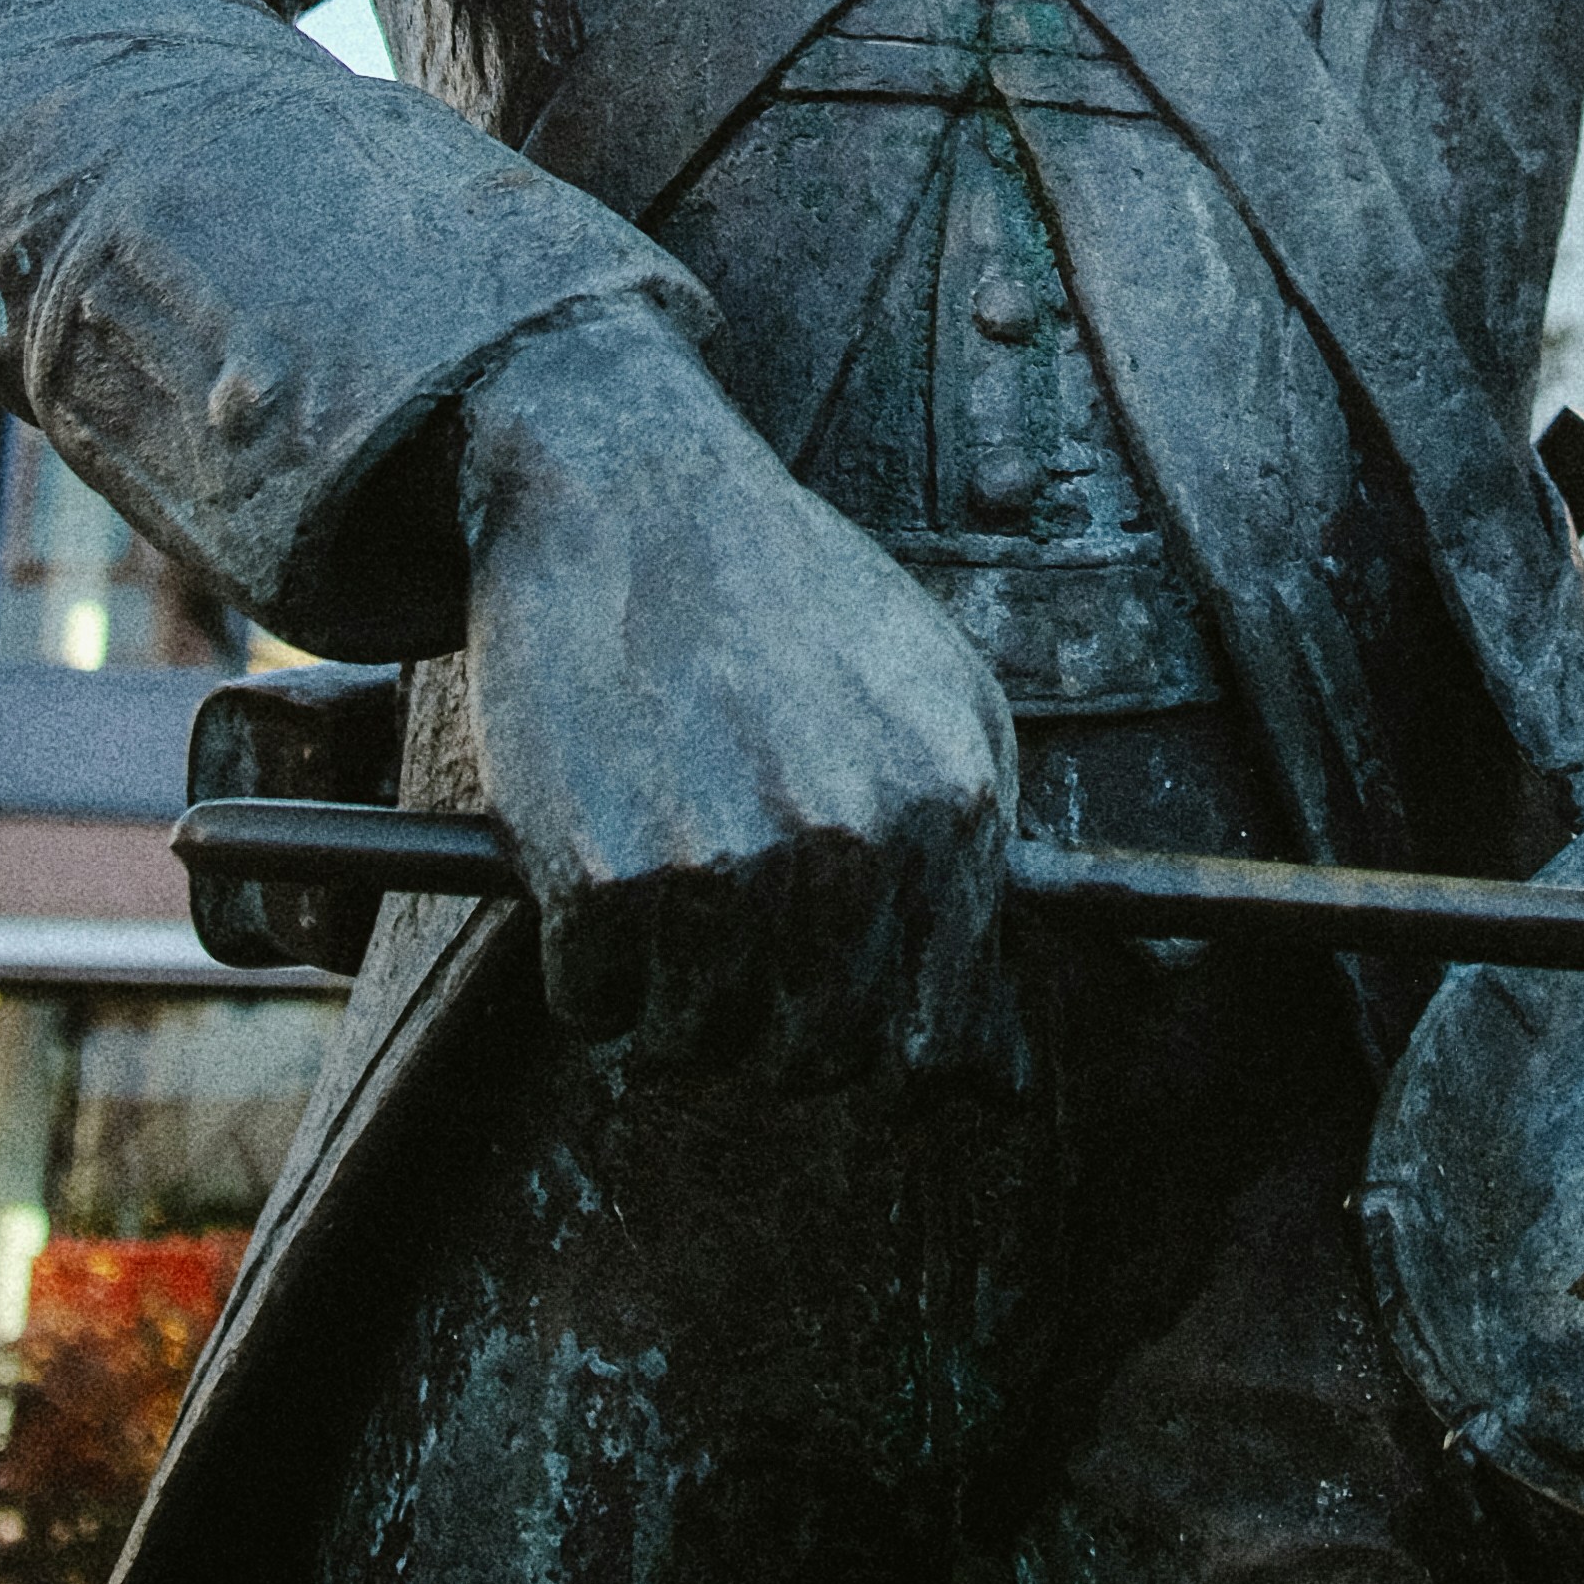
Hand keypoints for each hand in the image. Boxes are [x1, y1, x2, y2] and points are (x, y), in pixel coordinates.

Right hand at [457, 315, 1018, 1097]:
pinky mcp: (601, 868)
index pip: (930, 1039)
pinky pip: (590, 1006)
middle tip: (722, 956)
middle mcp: (854, 848)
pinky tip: (590, 877)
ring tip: (657, 904)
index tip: (818, 1006)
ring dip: (664, 1011)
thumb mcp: (939, 714)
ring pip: (697, 1051)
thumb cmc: (790, 608)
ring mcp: (728, 862)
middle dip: (764, 1037)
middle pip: (817, 1064)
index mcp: (953, 811)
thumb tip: (1002, 1093)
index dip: (867, 1043)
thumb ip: (978, 894)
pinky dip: (580, 974)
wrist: (632, 490)